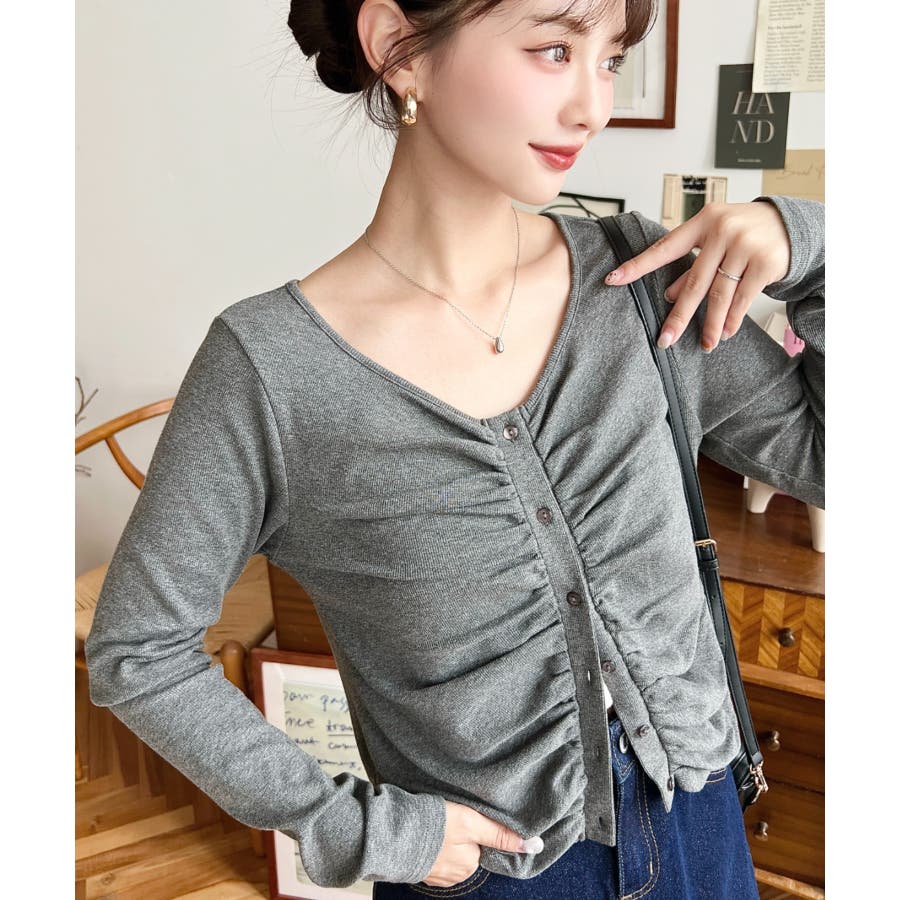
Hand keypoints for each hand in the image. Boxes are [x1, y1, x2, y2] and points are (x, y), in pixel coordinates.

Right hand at [420, 800, 539, 886]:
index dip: (476, 829)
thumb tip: (534, 845)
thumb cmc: (435, 826)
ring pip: (450, 853)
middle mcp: (456, 875)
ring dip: (445, 841)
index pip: (482, 845)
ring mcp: (436, 875)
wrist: (394, 833)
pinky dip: (432, 846)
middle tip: (449, 816)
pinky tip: (426, 834)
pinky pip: (434, 857)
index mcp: (470, 865)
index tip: (465, 817)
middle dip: (461, 835)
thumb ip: (500, 834)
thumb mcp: (472, 823)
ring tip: (436, 823)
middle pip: (467, 850)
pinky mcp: (420, 869)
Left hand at [604, 201, 790, 351]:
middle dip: (679, 316)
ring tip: (704, 344)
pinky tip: (725, 332)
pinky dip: (732, 319)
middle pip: (694, 283)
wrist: (789, 224)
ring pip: (720, 295)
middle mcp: (722, 230)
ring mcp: (745, 245)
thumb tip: (669, 296)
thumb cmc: (743, 232)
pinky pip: (743, 298)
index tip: (613, 279)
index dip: (637, 266)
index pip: (664, 248)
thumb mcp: (714, 240)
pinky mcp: (765, 262)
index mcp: (702, 222)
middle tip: (665, 340)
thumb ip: (692, 265)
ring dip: (710, 324)